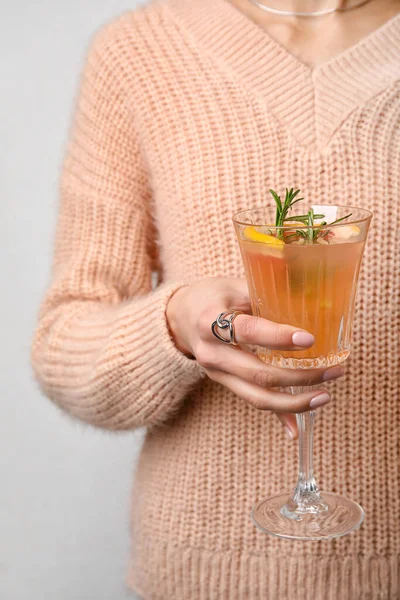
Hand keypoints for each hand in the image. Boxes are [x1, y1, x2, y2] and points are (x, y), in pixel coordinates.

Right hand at [166, 277, 343, 438]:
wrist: (180, 317)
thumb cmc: (214, 296)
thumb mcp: (236, 285)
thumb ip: (267, 296)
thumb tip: (313, 306)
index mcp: (211, 321)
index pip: (248, 331)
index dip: (278, 337)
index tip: (310, 338)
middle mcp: (212, 352)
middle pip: (258, 372)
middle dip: (299, 376)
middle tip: (333, 370)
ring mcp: (216, 373)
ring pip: (257, 396)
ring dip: (294, 401)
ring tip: (325, 396)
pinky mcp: (224, 383)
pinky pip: (253, 401)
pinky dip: (278, 415)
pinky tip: (297, 428)